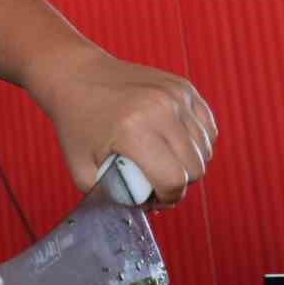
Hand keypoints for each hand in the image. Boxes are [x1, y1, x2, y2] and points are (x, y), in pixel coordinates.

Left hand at [31, 48, 216, 204]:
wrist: (76, 76)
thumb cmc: (76, 124)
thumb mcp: (82, 169)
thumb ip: (113, 195)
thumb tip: (146, 207)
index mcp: (133, 131)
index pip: (173, 180)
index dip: (167, 198)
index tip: (153, 199)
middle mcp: (160, 110)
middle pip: (195, 168)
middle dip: (179, 184)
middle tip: (156, 183)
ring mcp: (175, 96)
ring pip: (205, 149)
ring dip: (188, 163)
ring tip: (162, 163)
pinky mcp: (183, 87)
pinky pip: (207, 128)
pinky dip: (196, 142)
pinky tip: (172, 144)